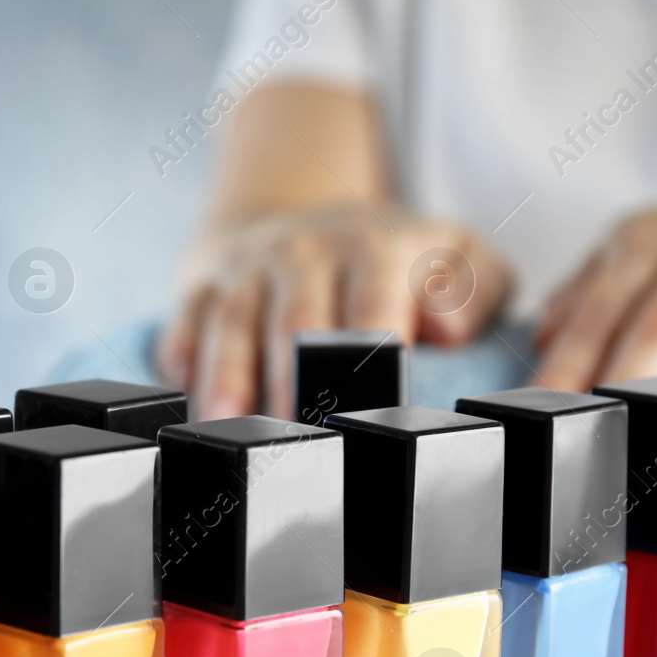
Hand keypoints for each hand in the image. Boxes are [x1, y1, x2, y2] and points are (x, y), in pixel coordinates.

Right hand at [160, 205, 513, 419]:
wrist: (298, 212)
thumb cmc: (390, 261)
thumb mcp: (455, 255)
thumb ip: (476, 289)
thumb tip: (450, 330)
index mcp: (375, 248)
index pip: (372, 312)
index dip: (371, 366)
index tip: (375, 414)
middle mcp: (305, 251)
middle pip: (296, 326)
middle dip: (296, 384)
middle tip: (302, 444)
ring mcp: (246, 268)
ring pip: (232, 326)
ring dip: (228, 378)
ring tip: (226, 426)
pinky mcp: (199, 286)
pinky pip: (183, 323)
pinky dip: (180, 360)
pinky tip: (183, 401)